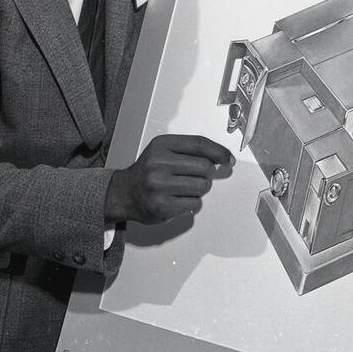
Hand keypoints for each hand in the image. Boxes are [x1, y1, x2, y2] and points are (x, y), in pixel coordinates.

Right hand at [104, 134, 234, 224]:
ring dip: (201, 188)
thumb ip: (189, 150)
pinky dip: (193, 202)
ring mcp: (159, 186)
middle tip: (199, 176)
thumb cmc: (148, 171)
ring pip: (203, 187)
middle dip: (208, 173)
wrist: (124, 193)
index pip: (199, 144)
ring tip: (186, 187)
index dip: (219, 151)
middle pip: (205, 167)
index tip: (229, 159)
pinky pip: (195, 204)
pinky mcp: (163, 207)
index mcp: (161, 145)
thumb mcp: (163, 150)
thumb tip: (221, 158)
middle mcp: (158, 164)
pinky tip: (180, 199)